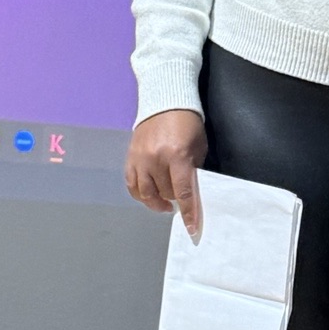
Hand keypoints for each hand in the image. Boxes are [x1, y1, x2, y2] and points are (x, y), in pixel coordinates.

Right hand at [125, 108, 207, 237]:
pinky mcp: (130, 156)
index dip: (188, 213)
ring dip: (155, 202)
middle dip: (174, 199)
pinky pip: (131, 183)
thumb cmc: (187, 123)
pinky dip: (139, 194)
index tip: (191, 228)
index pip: (183, 192)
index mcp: (177, 156)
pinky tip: (148, 195)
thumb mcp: (198, 147)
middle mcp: (156, 159)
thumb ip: (193, 171)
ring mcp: (140, 158)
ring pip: (145, 193)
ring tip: (164, 204)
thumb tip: (190, 193)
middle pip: (164, 193)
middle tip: (180, 198)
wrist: (165, 101)